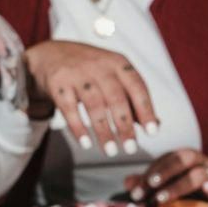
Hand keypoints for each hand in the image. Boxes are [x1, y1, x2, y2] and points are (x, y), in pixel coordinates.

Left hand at [0, 0, 24, 99]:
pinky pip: (11, 57)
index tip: (8, 63)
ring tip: (18, 95)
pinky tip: (16, 90)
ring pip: (14, 50)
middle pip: (9, 41)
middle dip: (14, 65)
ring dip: (18, 72)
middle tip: (15, 89)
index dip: (0, 45)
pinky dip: (15, 73)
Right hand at [25, 40, 157, 155]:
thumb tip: (156, 124)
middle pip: (116, 98)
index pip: (137, 87)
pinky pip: (69, 108)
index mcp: (119, 64)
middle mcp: (100, 66)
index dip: (146, 110)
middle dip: (125, 126)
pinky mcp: (58, 83)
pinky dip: (78, 128)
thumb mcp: (114, 76)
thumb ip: (133, 99)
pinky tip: (86, 143)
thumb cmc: (91, 71)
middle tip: (131, 149)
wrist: (51, 54)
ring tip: (110, 151)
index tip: (152, 132)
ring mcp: (77, 74)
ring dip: (103, 131)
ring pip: (94, 105)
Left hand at [124, 149, 207, 205]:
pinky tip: (206, 191)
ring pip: (200, 173)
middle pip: (183, 158)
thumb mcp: (166, 192)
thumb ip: (148, 186)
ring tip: (162, 198)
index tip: (135, 193)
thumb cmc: (190, 198)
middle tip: (150, 186)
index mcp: (185, 160)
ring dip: (180, 186)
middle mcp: (201, 163)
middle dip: (164, 172)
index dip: (149, 174)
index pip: (165, 160)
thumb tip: (127, 182)